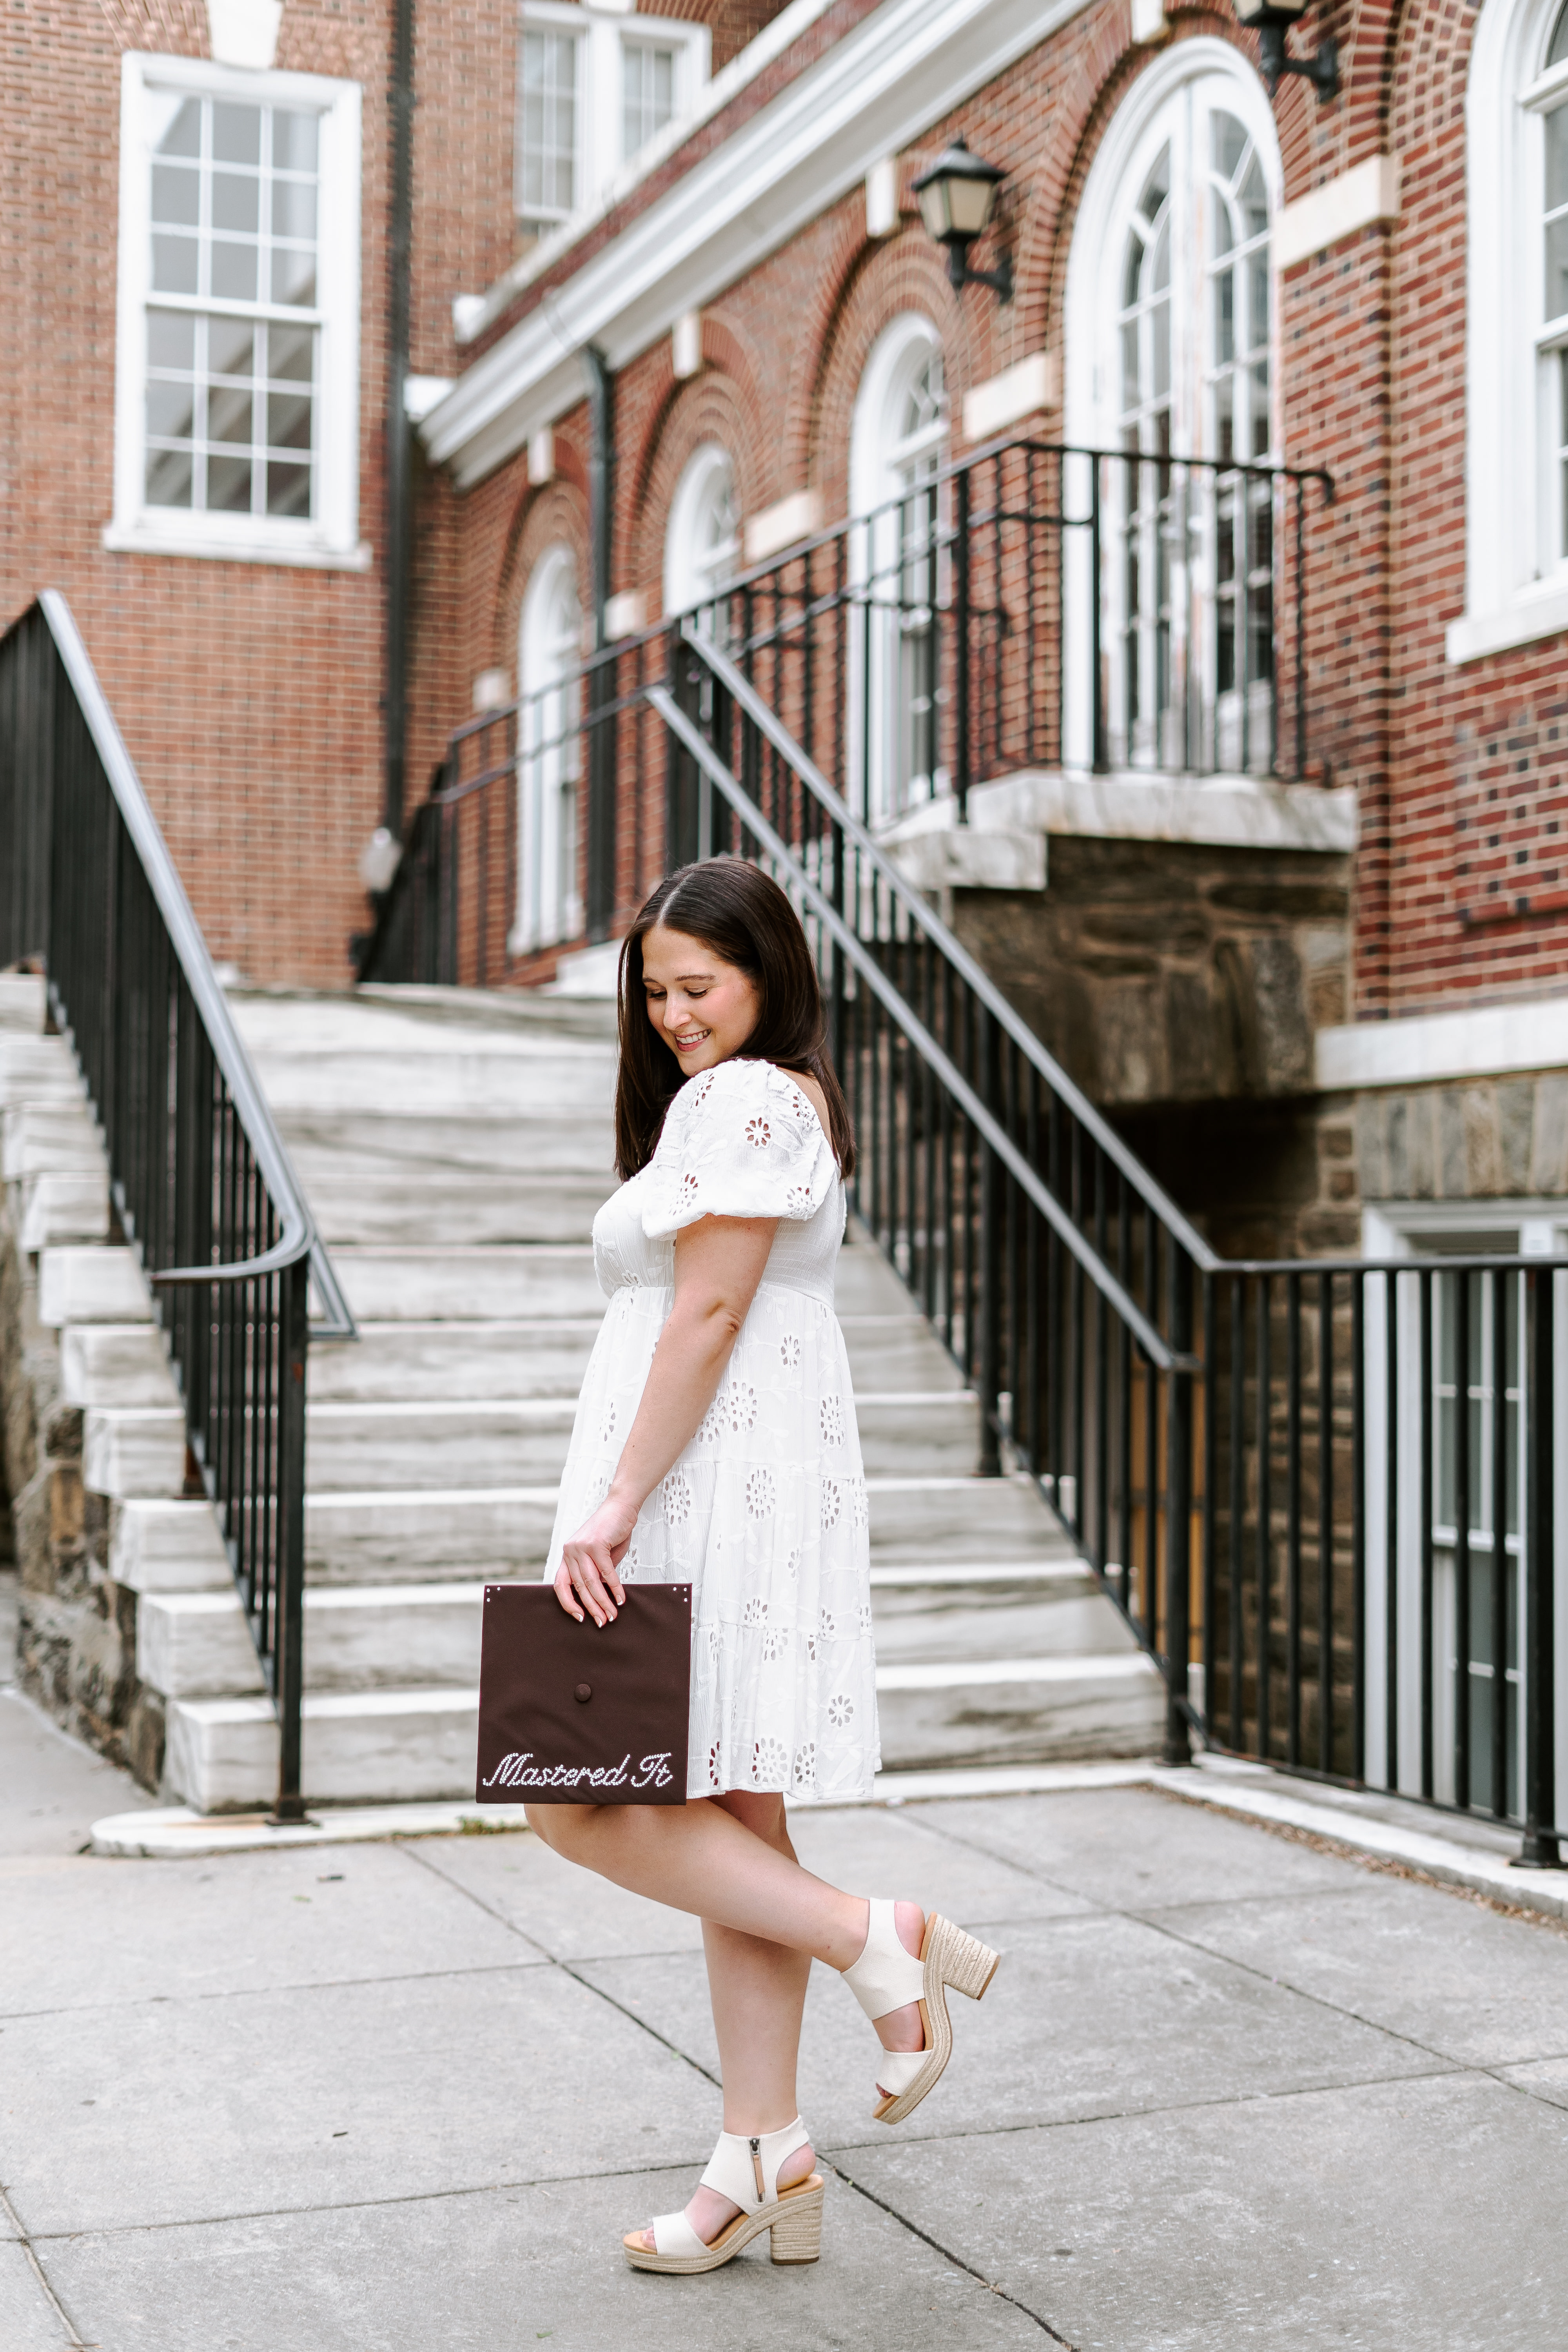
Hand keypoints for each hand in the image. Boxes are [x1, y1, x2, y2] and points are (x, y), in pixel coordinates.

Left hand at [555, 1495, 636, 1625]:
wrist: (621, 1506)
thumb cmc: (612, 1531)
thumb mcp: (599, 1555)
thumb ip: (596, 1573)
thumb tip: (599, 1596)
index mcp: (567, 1555)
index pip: (560, 1584)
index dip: (568, 1603)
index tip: (579, 1618)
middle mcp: (570, 1551)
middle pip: (578, 1587)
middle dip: (591, 1607)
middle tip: (601, 1622)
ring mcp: (581, 1547)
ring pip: (591, 1582)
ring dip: (603, 1602)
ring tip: (612, 1616)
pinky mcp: (596, 1544)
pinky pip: (606, 1572)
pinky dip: (615, 1588)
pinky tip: (621, 1599)